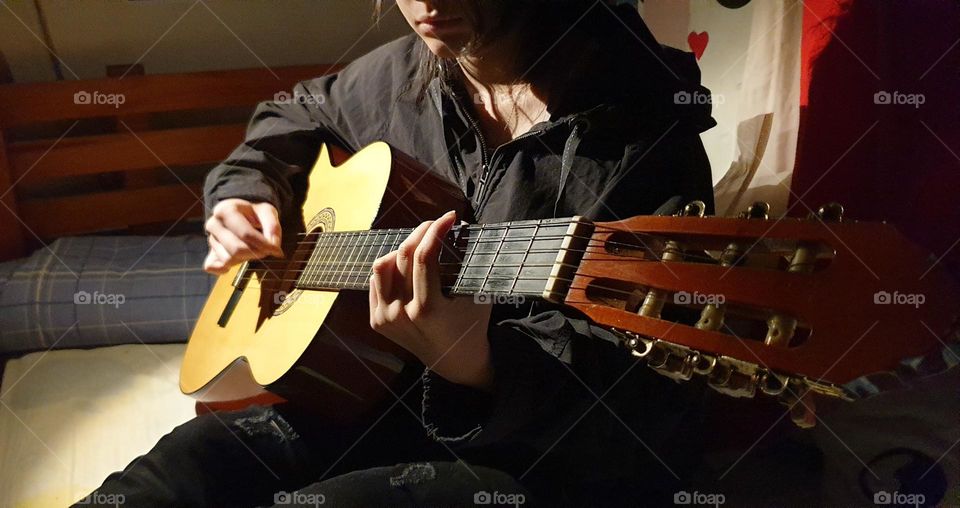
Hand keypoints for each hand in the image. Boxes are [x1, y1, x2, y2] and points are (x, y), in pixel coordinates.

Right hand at [204, 198, 283, 273]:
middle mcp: (213, 223)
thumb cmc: (255, 214)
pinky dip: (224, 269)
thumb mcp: (268, 212)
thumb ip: (273, 226)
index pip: (246, 234)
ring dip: (245, 259)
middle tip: (265, 250)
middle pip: (237, 249)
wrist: (242, 216)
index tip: (276, 249)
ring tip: (252, 248)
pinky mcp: (209, 253)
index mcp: (225, 210)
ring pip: (228, 259)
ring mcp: (210, 239)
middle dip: (256, 253)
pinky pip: (212, 267)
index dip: (263, 245)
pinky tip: (236, 262)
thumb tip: (272, 245)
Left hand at [369, 211, 493, 389]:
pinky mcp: (376, 320)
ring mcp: (385, 318)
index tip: (449, 217)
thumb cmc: (471, 324)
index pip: (423, 257)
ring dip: (402, 248)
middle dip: (420, 231)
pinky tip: (406, 265)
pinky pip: (376, 281)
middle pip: (402, 255)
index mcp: (427, 310)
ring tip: (421, 244)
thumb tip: (462, 227)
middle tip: (435, 223)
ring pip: (382, 265)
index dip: (436, 231)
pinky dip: (390, 267)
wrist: (454, 361)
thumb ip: (469, 264)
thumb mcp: (477, 295)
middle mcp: (401, 315)